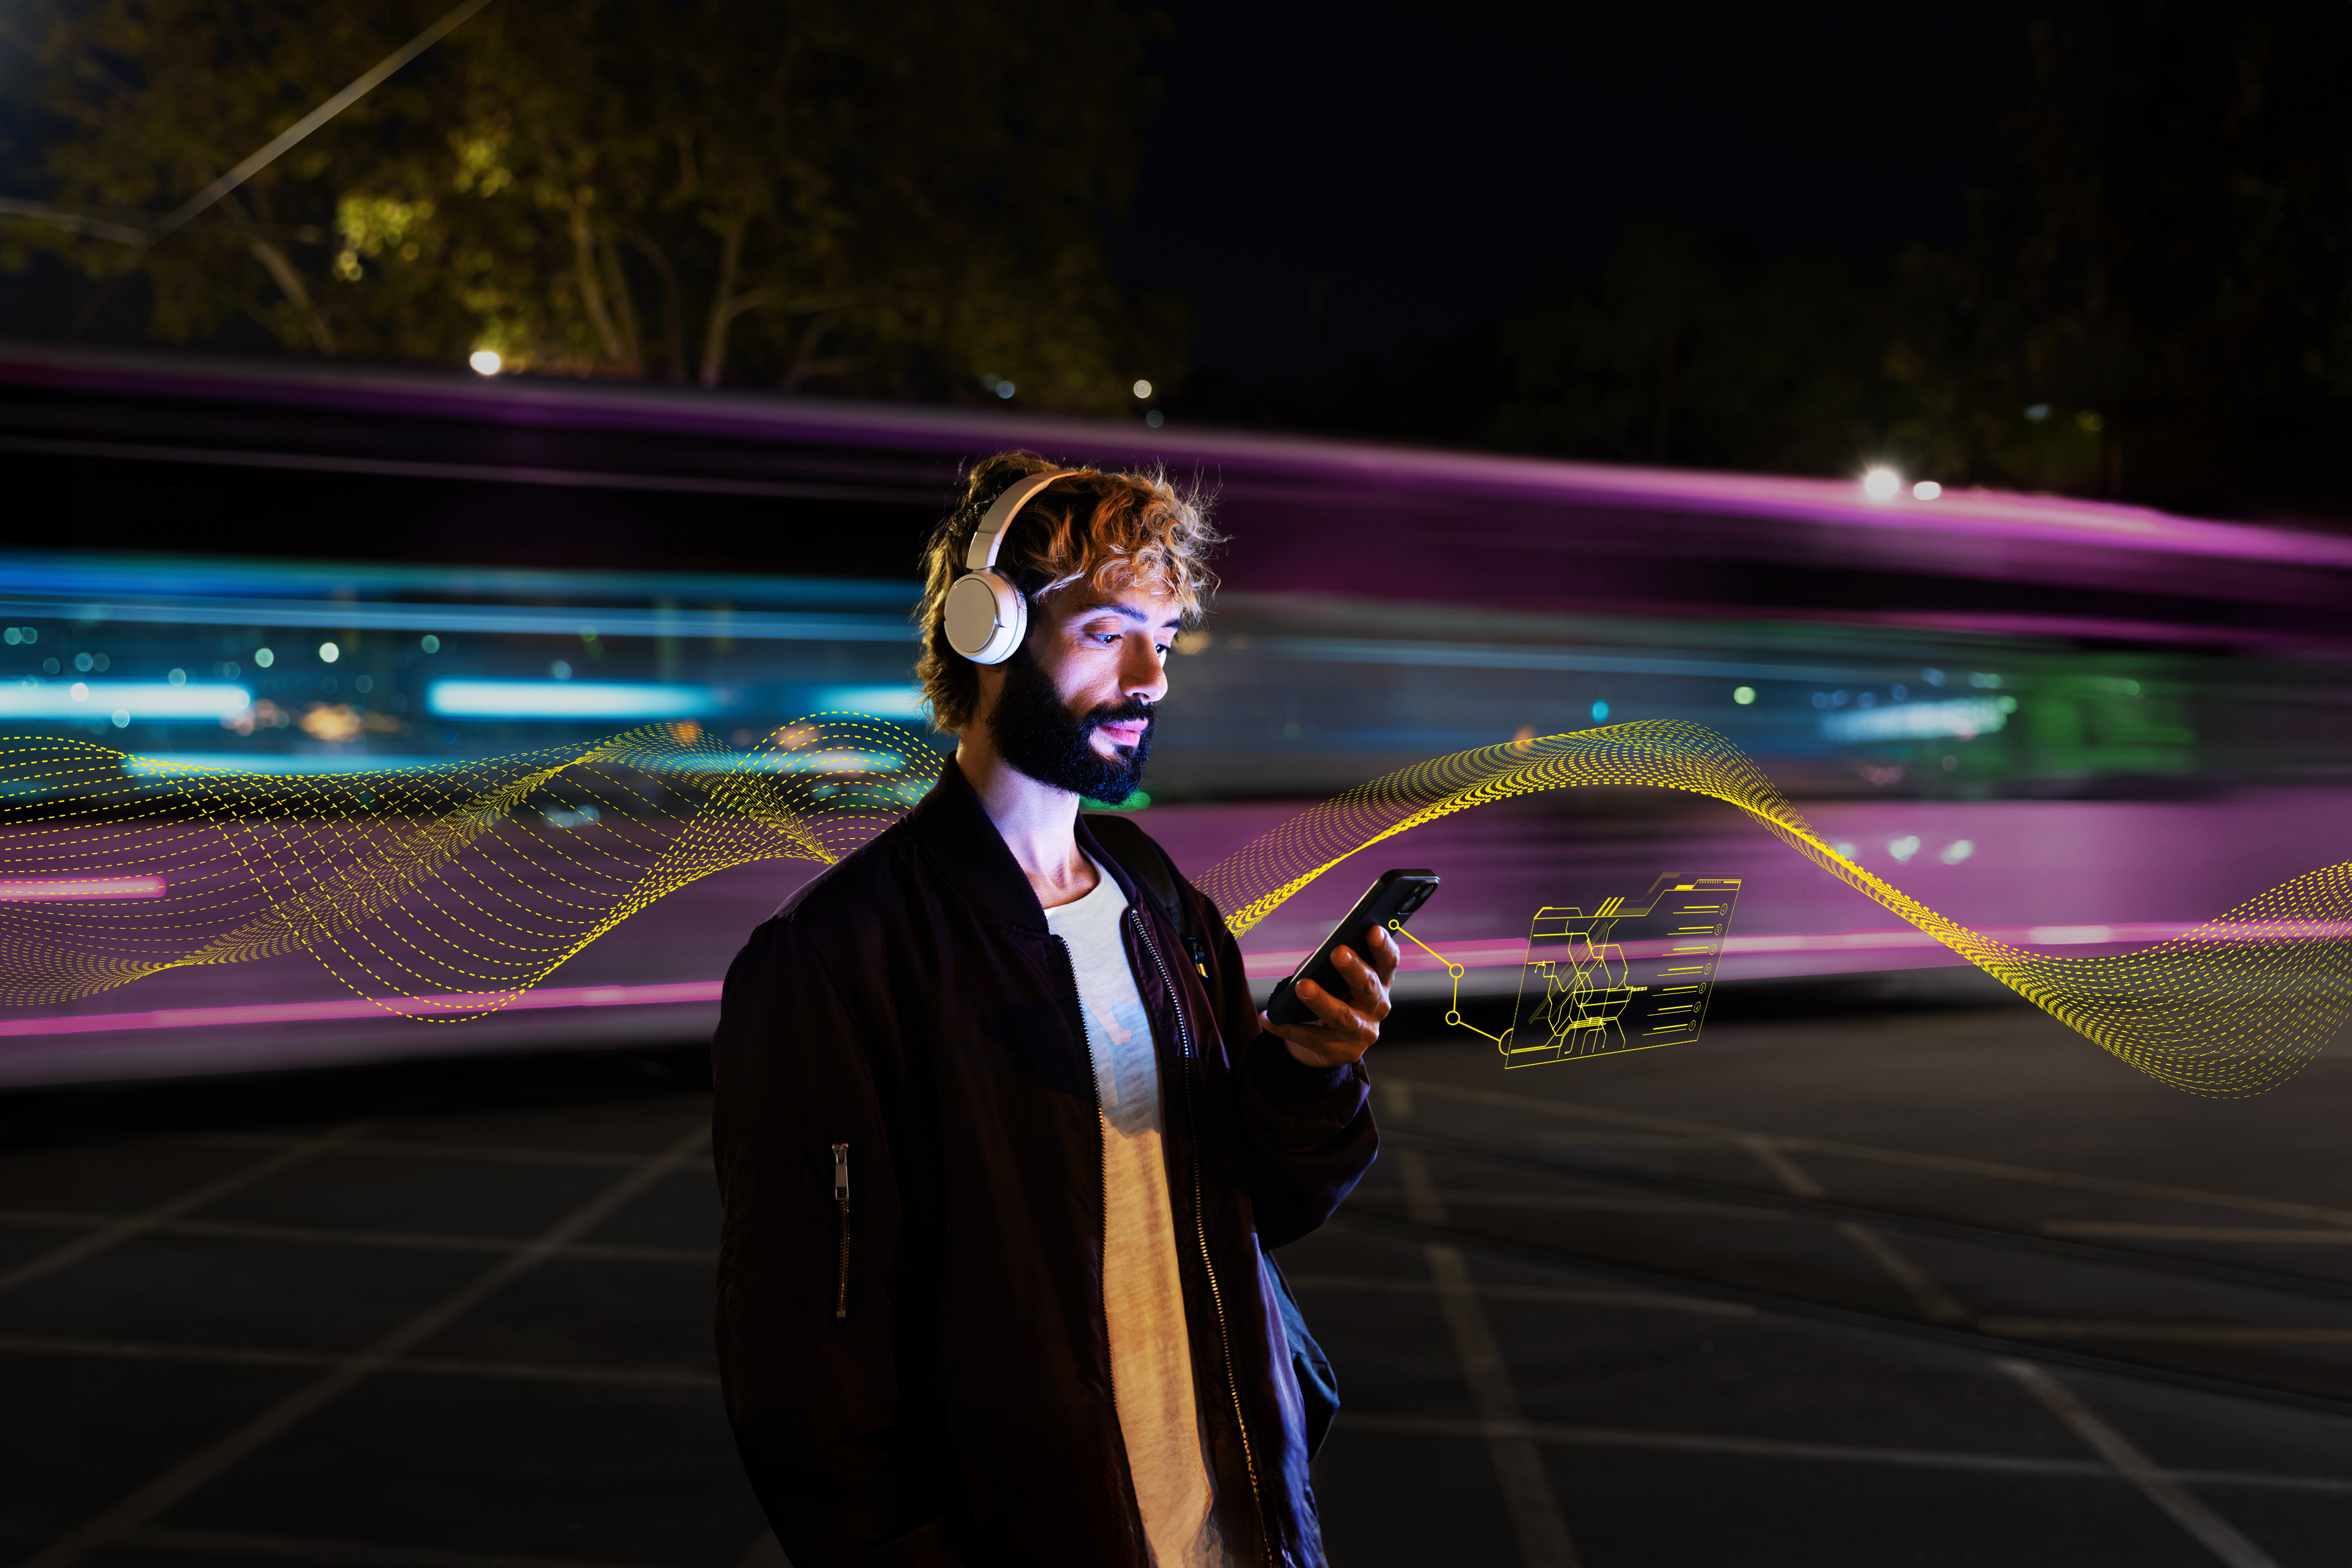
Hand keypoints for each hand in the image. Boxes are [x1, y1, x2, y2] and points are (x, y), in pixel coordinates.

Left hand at [1260, 924, 1397, 1068]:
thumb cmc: (1334, 995)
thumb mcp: (1337, 978)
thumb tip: (1317, 958)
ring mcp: (1362, 1033)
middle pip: (1368, 986)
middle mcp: (1378, 1007)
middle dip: (1353, 968)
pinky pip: (1311, 1038)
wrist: (1327, 1041)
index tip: (1373, 929)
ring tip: (1301, 985)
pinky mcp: (1341, 1052)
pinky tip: (1268, 1018)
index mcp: (1381, 982)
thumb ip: (1332, 965)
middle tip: (1337, 952)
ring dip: (1321, 999)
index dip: (1383, 946)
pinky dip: (1287, 1028)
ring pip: (1342, 1015)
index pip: (1388, 962)